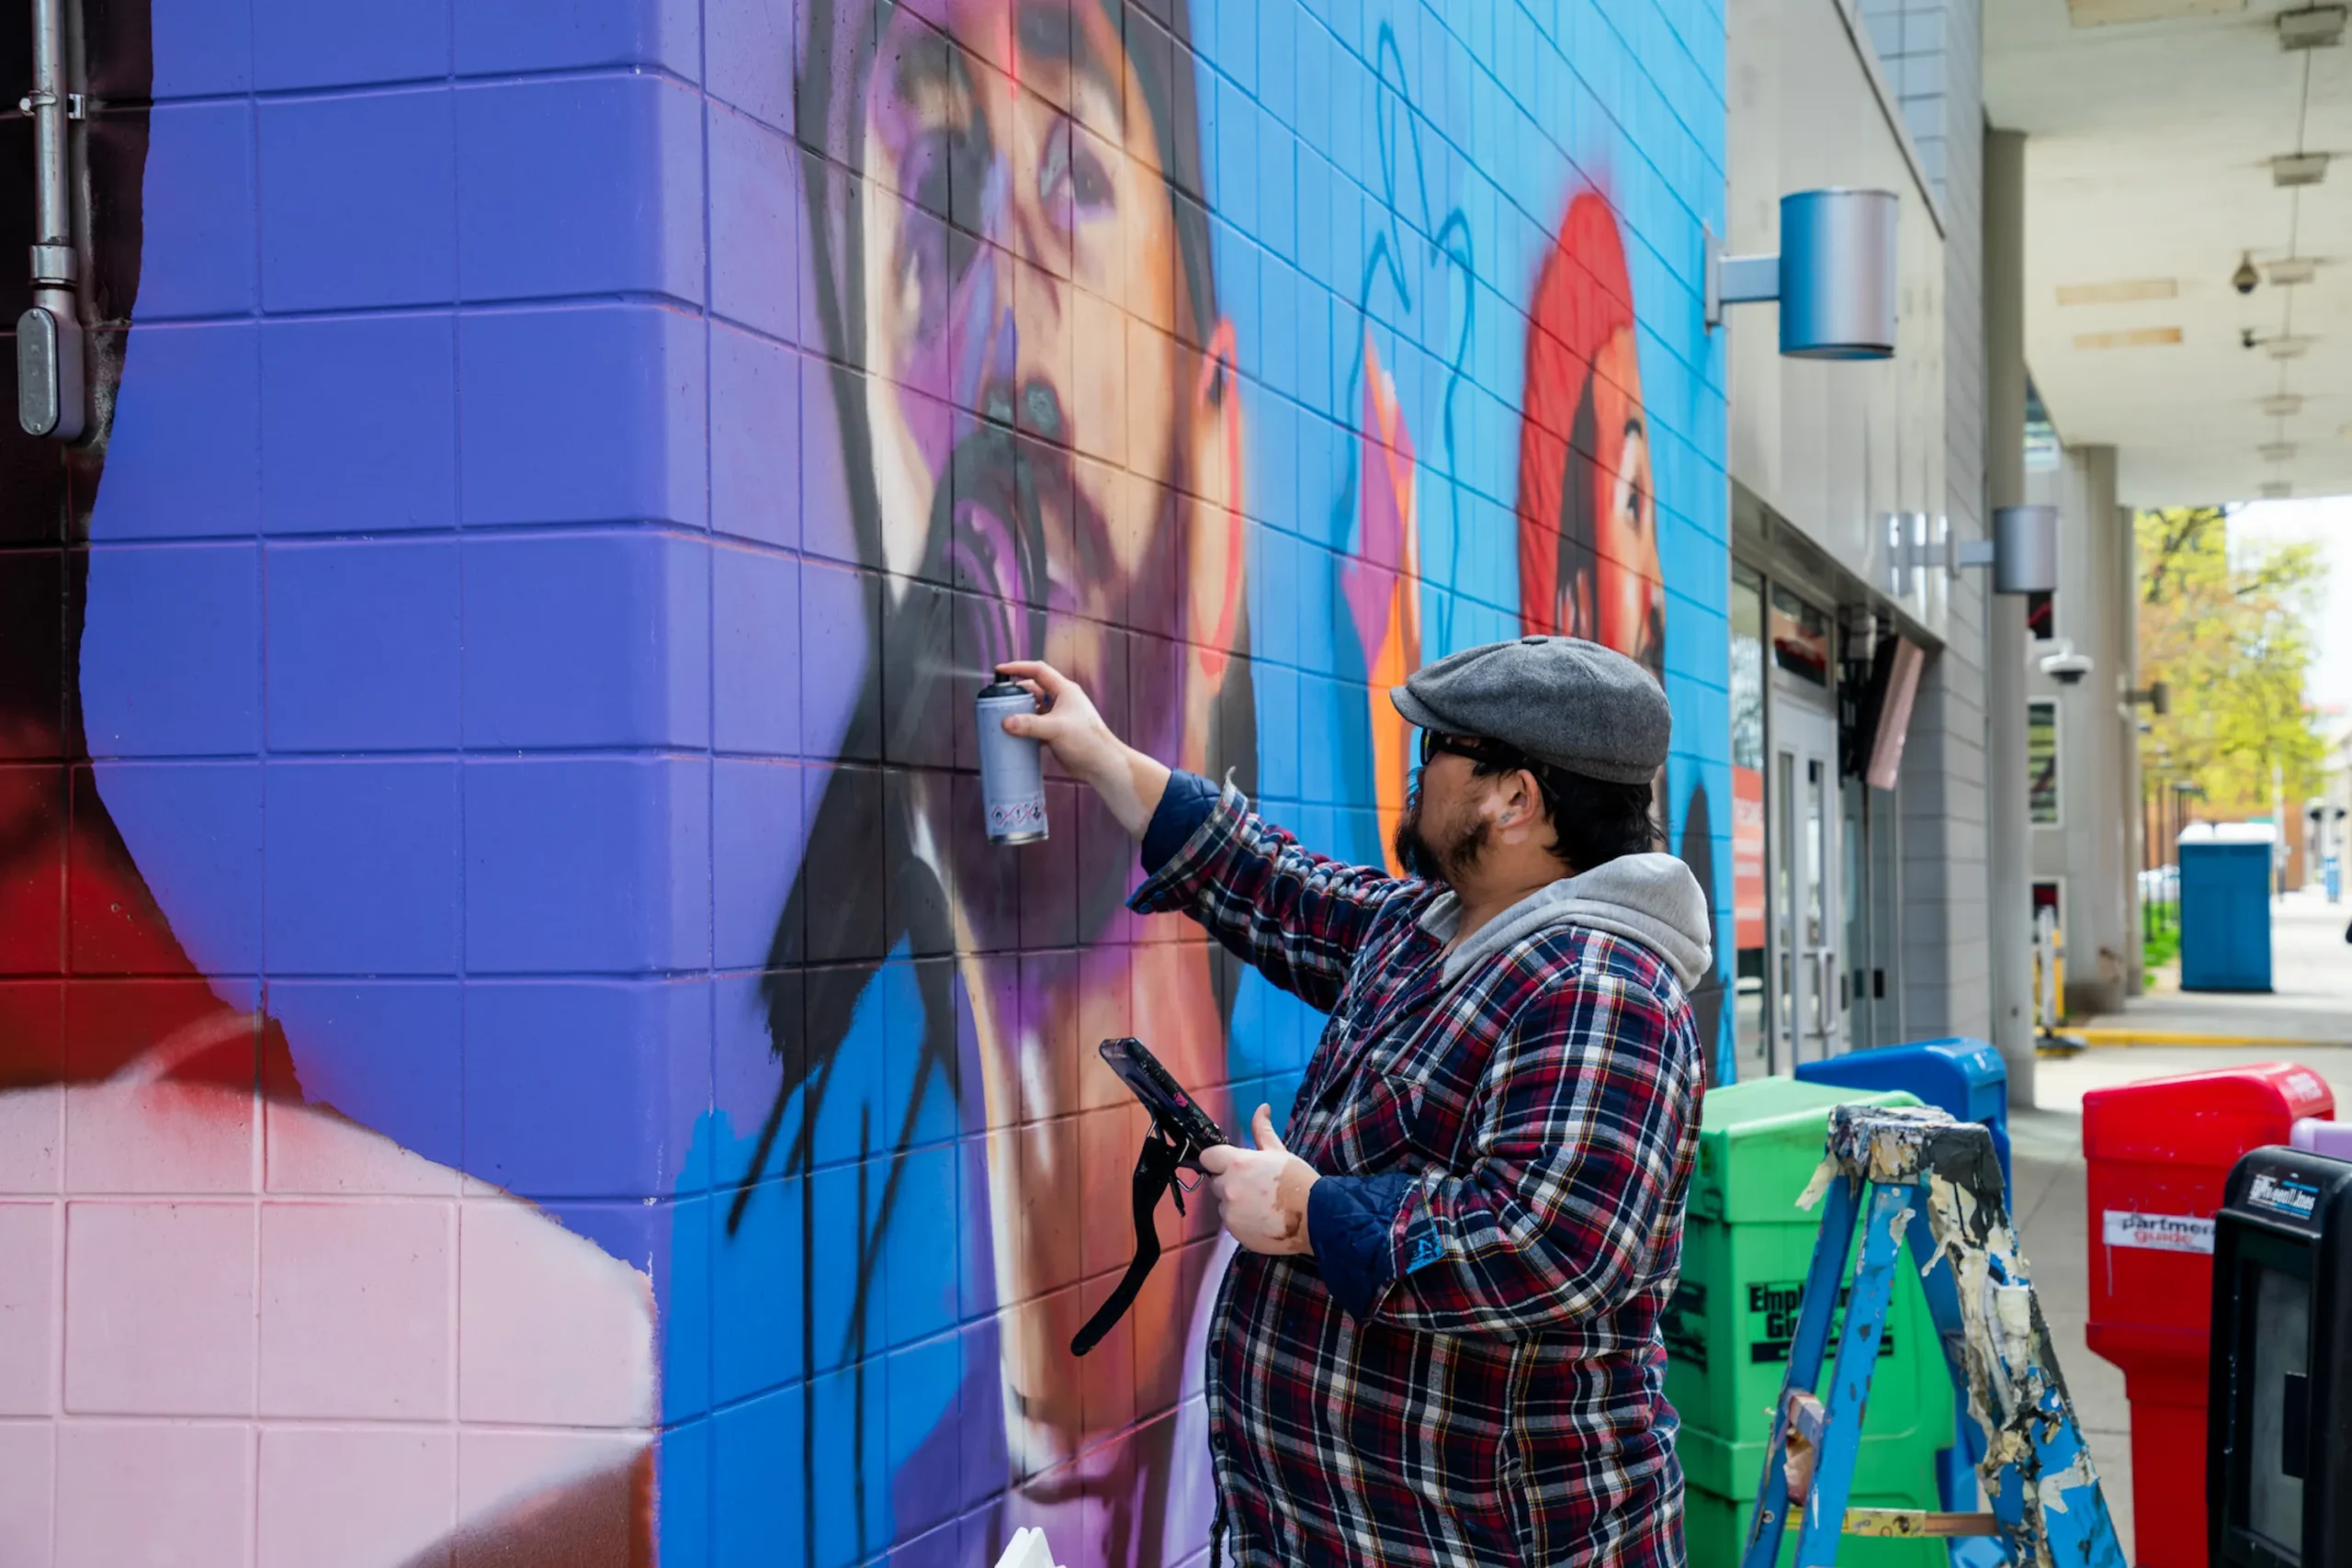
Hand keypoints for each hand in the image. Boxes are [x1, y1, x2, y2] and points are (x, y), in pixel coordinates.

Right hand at [993, 660, 1171, 839]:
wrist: (1101, 764)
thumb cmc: (1086, 740)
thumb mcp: (1056, 729)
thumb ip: (1029, 725)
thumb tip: (1005, 722)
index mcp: (1064, 690)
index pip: (1038, 671)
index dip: (1018, 668)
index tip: (1000, 670)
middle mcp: (1061, 700)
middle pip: (1033, 690)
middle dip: (1015, 694)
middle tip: (997, 700)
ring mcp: (1058, 717)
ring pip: (1033, 709)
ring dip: (1019, 713)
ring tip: (1002, 718)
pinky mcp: (1056, 732)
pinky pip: (1036, 726)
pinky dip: (1025, 729)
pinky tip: (1014, 735)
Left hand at [1197, 1105, 1319, 1256]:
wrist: (1315, 1216)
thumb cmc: (1298, 1180)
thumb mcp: (1279, 1152)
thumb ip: (1263, 1130)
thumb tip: (1262, 1107)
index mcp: (1238, 1164)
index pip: (1208, 1157)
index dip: (1217, 1159)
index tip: (1229, 1164)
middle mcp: (1229, 1188)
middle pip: (1216, 1182)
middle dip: (1229, 1182)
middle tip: (1253, 1186)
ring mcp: (1231, 1212)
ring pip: (1223, 1204)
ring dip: (1234, 1203)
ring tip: (1260, 1205)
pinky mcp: (1235, 1232)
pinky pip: (1231, 1222)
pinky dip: (1242, 1221)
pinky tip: (1261, 1220)